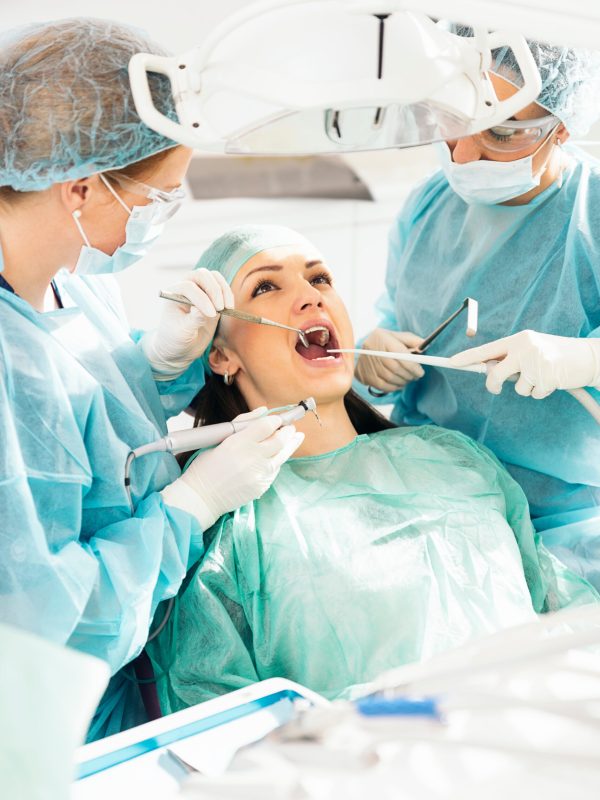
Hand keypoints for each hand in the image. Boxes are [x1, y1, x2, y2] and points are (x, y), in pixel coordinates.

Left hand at [142, 269, 234, 379]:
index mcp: (174, 294)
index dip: (201, 298)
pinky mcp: (213, 298)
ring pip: (214, 278)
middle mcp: (186, 288)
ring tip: (227, 308)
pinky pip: (222, 288)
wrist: (181, 347)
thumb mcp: (182, 333)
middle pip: (202, 275)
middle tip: (220, 308)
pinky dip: (228, 295)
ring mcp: (200, 291)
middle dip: (213, 289)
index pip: (188, 287)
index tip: (210, 314)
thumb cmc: (176, 339)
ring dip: (223, 290)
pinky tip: (229, 308)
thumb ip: (192, 320)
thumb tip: (201, 310)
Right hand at [161, 408, 303, 528]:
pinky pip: (275, 470)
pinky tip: (278, 456)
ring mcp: (259, 474)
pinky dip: (277, 461)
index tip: (278, 419)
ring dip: (290, 444)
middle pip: (279, 440)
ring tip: (296, 436)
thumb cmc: (206, 466)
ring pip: (283, 455)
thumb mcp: (218, 439)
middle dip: (287, 431)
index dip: (275, 421)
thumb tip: (264, 411)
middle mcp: (252, 458)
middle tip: (290, 427)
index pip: (266, 426)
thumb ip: (242, 423)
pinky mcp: (262, 486)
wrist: (201, 497)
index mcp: (238, 443)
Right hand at [355, 328, 424, 392]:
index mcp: (382, 337)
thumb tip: (424, 346)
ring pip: (389, 378)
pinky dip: (393, 387)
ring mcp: (366, 363)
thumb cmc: (385, 341)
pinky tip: (398, 384)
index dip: (413, 366)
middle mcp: (372, 349)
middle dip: (409, 375)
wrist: (363, 348)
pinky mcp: (364, 374)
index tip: (420, 372)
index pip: (400, 355)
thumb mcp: (398, 336)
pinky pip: (381, 386)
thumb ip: (412, 340)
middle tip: (416, 377)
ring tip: (408, 379)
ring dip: (402, 381)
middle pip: (395, 368)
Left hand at [450, 330, 599, 397]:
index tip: (451, 362)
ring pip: (517, 388)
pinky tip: (553, 381)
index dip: (468, 357)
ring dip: (528, 388)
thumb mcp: (532, 350)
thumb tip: (488, 371)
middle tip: (497, 388)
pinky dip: (542, 392)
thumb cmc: (556, 355)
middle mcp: (525, 348)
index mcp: (519, 339)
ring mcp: (537, 362)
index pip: (488, 349)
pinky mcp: (548, 377)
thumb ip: (511, 358)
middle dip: (494, 385)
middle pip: (496, 373)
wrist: (589, 357)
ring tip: (543, 376)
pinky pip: (534, 394)